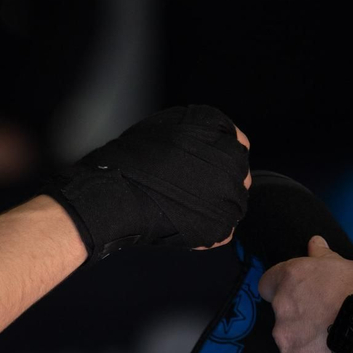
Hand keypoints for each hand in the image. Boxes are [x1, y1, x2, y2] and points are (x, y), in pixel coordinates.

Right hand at [44, 105, 250, 259]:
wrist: (115, 195)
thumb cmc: (133, 159)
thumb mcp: (166, 123)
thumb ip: (196, 126)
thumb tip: (212, 136)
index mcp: (220, 131)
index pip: (236, 142)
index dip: (220, 153)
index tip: (209, 162)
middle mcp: (232, 162)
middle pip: (238, 173)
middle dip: (220, 178)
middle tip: (191, 186)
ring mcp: (229, 197)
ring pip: (233, 202)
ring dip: (215, 204)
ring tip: (185, 205)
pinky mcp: (221, 228)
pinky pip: (224, 229)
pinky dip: (208, 229)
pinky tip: (186, 221)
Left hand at [260, 236, 352, 352]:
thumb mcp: (348, 267)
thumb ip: (324, 257)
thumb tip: (314, 242)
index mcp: (291, 278)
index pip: (267, 283)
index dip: (281, 288)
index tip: (299, 295)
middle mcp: (281, 308)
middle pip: (281, 314)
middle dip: (299, 317)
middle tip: (327, 320)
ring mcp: (285, 340)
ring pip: (289, 340)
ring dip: (305, 341)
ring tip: (334, 342)